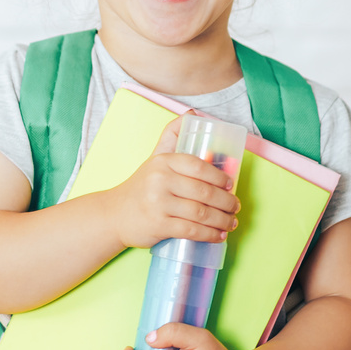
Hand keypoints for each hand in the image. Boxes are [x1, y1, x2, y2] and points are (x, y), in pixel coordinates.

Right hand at [103, 116, 240, 251]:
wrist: (114, 214)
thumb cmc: (141, 186)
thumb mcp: (155, 157)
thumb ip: (172, 135)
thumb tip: (192, 113)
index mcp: (163, 162)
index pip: (198, 166)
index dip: (219, 176)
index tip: (231, 185)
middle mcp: (160, 180)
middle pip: (203, 192)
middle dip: (226, 202)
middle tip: (235, 206)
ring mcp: (159, 204)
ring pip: (200, 213)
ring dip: (222, 220)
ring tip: (231, 222)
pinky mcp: (158, 225)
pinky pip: (191, 230)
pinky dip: (209, 235)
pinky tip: (219, 235)